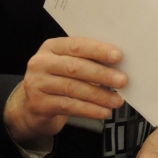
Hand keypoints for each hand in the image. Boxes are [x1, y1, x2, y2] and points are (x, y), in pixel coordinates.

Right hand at [4, 37, 125, 147]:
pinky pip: (68, 106)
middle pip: (74, 67)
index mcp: (52, 47)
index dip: (98, 50)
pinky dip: (89, 110)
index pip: (76, 45)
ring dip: (99, 95)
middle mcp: (40, 63)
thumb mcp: (71, 65)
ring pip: (72, 88)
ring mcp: (36, 84)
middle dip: (102, 74)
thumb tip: (121, 66)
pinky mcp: (37, 104)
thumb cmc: (61, 80)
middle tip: (123, 81)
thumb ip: (89, 61)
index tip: (118, 56)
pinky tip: (104, 112)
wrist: (34, 107)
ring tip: (117, 101)